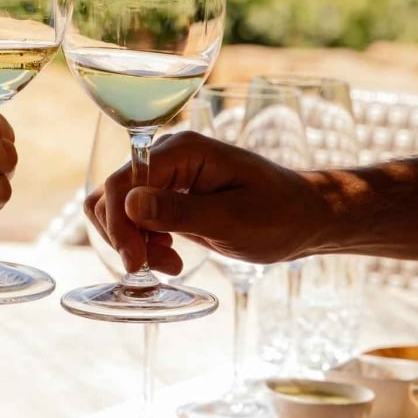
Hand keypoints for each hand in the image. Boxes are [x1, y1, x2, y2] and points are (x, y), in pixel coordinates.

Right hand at [85, 130, 327, 273]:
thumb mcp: (232, 219)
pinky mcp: (169, 198)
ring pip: (118, 209)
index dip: (120, 224)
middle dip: (125, 236)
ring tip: (169, 263)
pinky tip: (170, 257)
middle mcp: (167, 158)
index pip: (123, 181)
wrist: (304, 219)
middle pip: (113, 195)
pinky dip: (142, 242)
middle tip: (156, 267)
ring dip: (132, 241)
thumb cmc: (279, 215)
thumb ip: (178, 211)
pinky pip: (134, 219)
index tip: (135, 262)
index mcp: (182, 151)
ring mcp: (166, 177)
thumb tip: (128, 203)